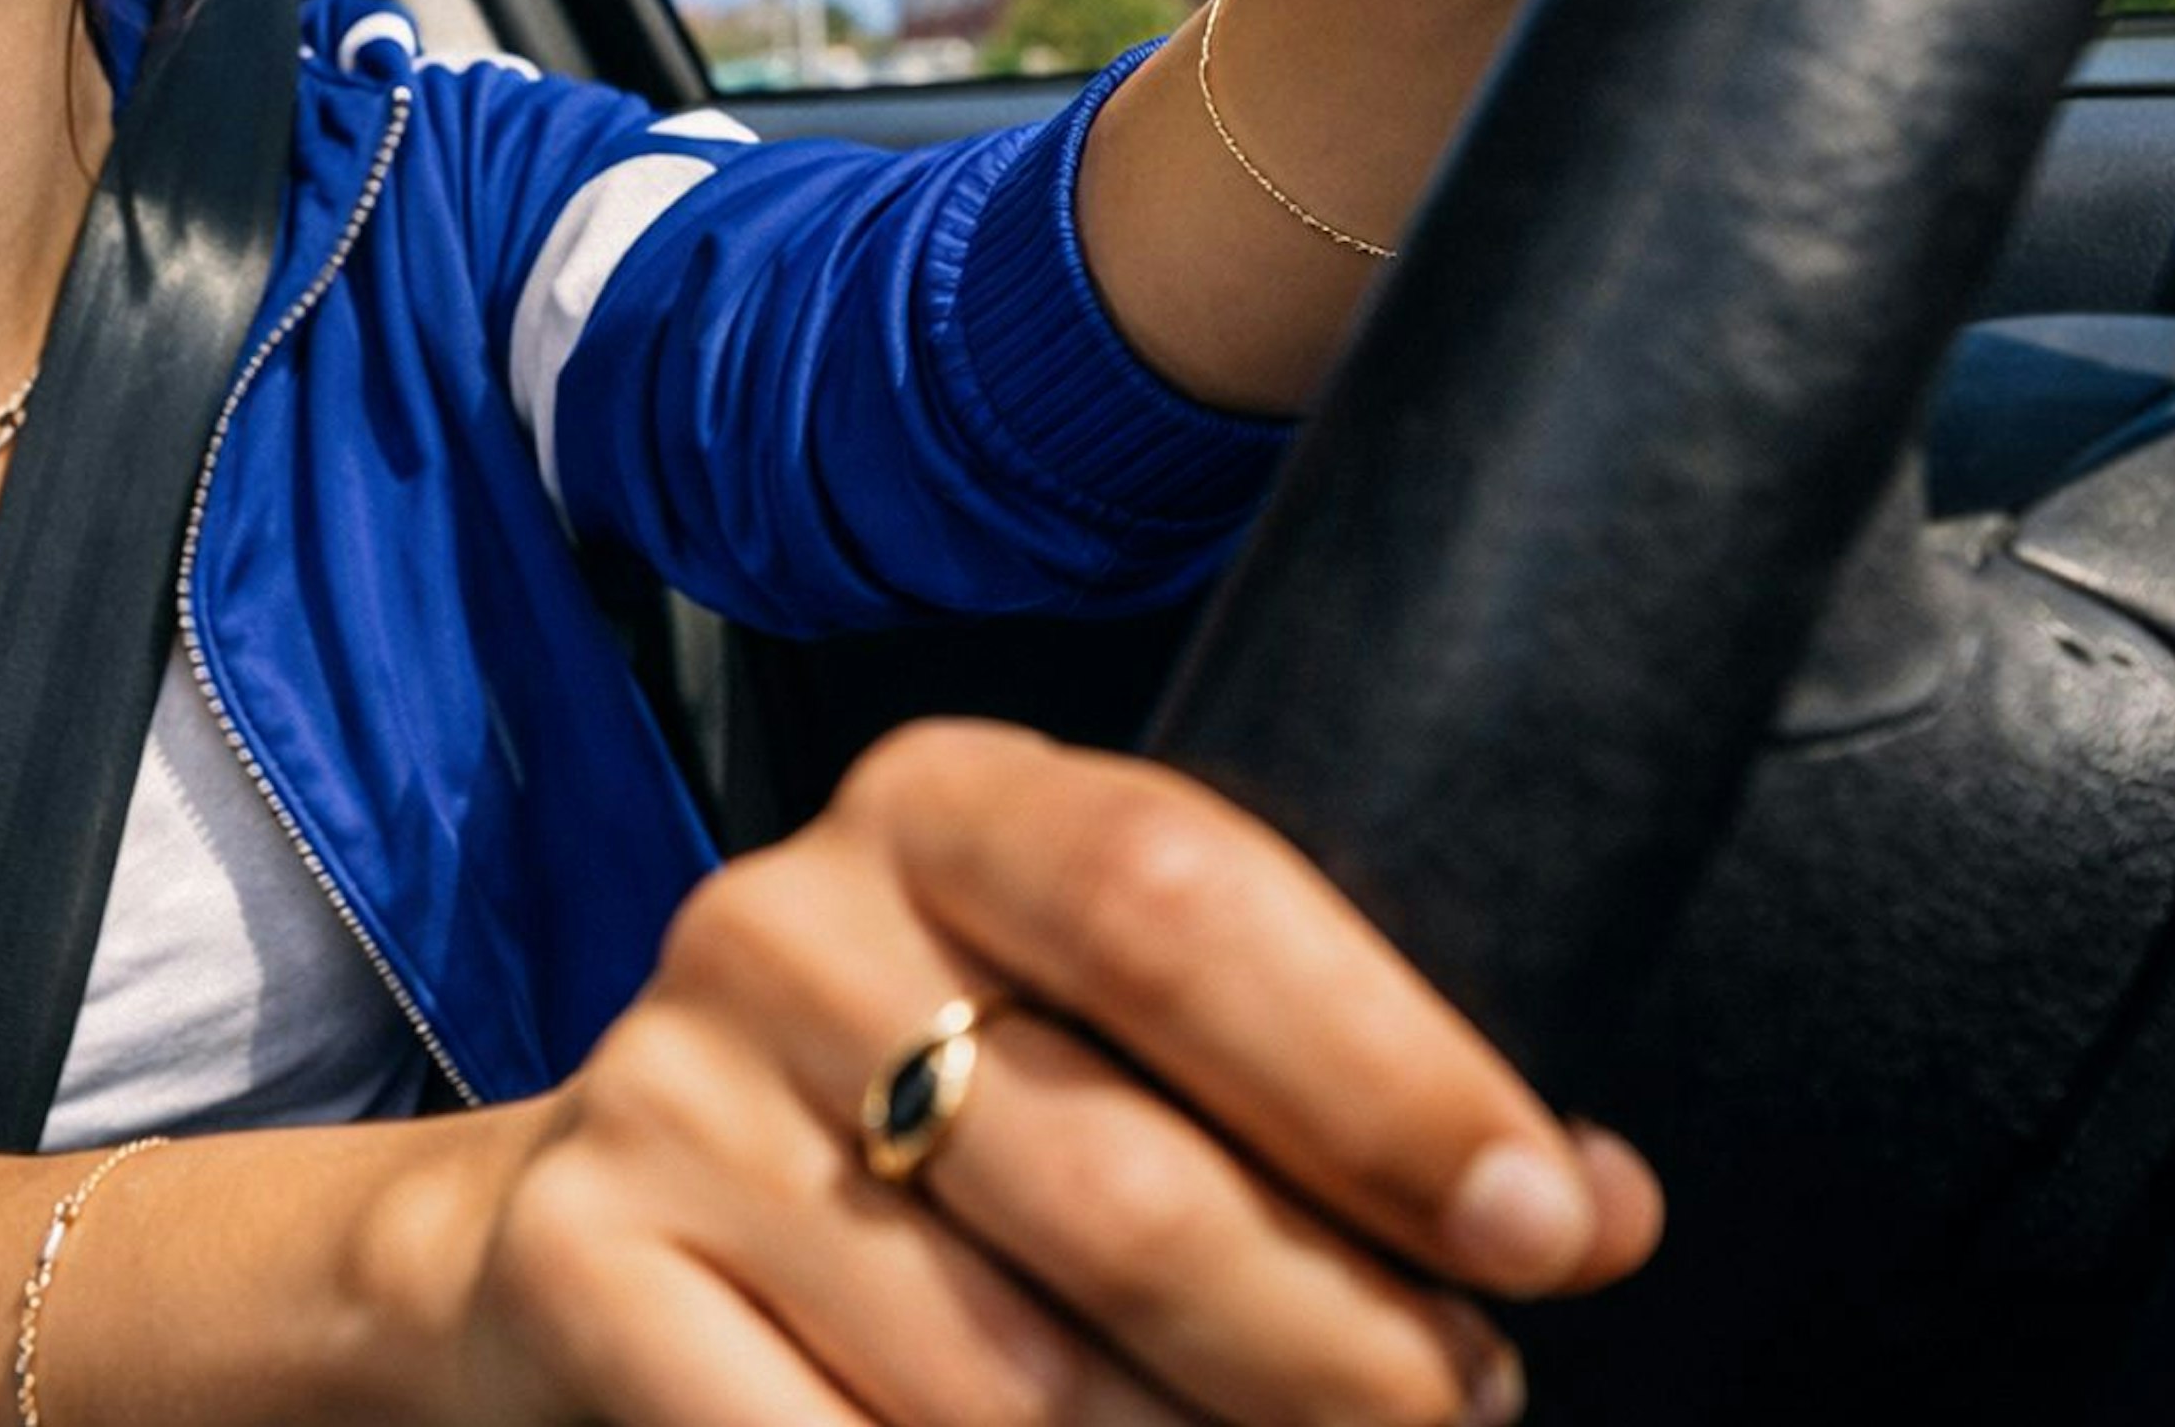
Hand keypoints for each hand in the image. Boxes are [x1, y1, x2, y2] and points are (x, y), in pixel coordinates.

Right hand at [456, 723, 1661, 1424]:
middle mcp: (783, 926)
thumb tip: (1594, 1200)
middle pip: (1117, 1177)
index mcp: (940, 807)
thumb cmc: (920, 1127)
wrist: (580, 1237)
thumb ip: (1316, 1085)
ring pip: (1008, 1378)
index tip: (1554, 1226)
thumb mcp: (1095, 1025)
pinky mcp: (584, 1276)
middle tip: (1461, 1411)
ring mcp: (665, 1104)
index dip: (1386, 1076)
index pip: (1174, 897)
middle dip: (1344, 1346)